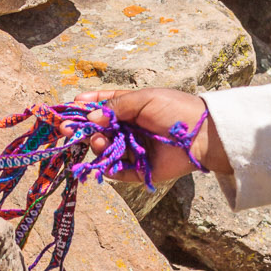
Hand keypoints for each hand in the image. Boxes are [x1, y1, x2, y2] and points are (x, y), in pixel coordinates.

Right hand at [72, 86, 227, 186]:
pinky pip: (117, 171)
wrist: (201, 135)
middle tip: (69, 129)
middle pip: (99, 130)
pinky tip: (106, 160)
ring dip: (97, 145)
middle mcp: (130, 129)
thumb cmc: (175, 110)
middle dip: (84, 128)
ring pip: (105, 150)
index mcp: (132, 109)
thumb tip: (91, 116)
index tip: (72, 105)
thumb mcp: (144, 100)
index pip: (104, 105)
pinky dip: (108, 167)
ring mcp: (133, 150)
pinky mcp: (139, 170)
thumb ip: (116, 107)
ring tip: (99, 141)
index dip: (87, 105)